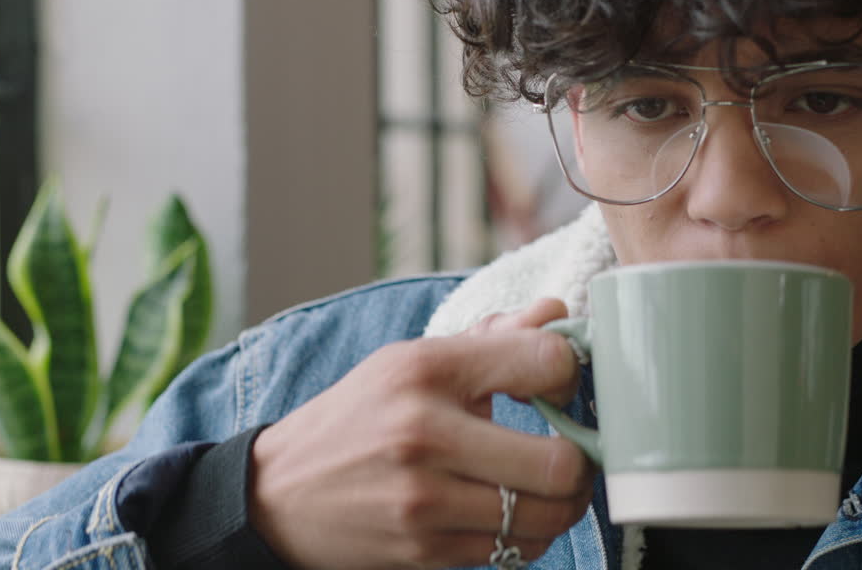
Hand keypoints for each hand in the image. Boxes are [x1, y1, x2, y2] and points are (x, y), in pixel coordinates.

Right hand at [248, 299, 594, 569]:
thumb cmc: (360, 417)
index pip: (546, 362)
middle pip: (562, 462)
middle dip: (582, 459)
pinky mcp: (425, 550)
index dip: (570, 376)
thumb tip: (558, 314)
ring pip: (548, 515)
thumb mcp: (413, 362)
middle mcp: (425, 432)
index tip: (558, 388)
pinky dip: (530, 534)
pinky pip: (515, 550)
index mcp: (426, 368)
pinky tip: (514, 512)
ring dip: (565, 503)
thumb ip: (493, 338)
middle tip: (573, 450)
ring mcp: (424, 499)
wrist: (278, 493)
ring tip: (553, 486)